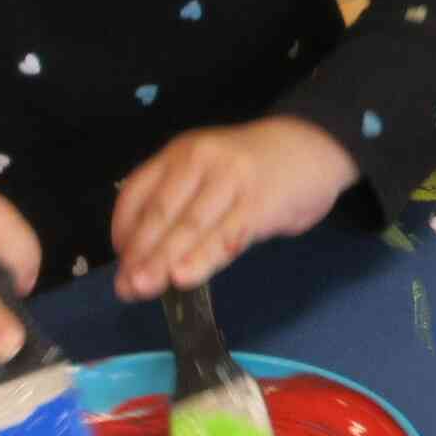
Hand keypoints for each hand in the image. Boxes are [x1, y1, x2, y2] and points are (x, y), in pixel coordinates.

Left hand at [111, 116, 359, 300]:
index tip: (121, 265)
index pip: (137, 194)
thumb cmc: (257, 169)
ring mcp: (231, 179)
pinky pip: (225, 235)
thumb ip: (183, 203)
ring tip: (144, 289)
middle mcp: (200, 160)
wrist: (315, 146)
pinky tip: (185, 277)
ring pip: (189, 226)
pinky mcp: (259, 202)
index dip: (124, 232)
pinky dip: (203, 258)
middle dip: (140, 255)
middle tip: (125, 288)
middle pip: (160, 213)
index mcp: (180, 154)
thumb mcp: (210, 171)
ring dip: (163, 261)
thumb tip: (148, 256)